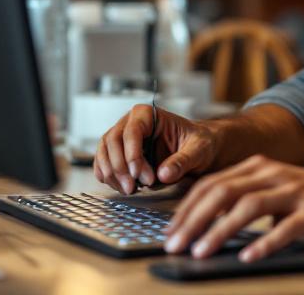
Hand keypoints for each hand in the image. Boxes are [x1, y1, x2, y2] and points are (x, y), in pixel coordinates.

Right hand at [93, 105, 218, 194]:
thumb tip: (164, 174)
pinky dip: (108, 177)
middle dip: (119, 167)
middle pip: (112, 141)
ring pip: (104, 152)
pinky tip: (121, 187)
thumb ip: (183, 160)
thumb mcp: (199, 150)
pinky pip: (104, 163)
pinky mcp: (119, 153)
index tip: (138, 174)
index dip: (131, 154)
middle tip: (132, 187)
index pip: (131, 131)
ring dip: (112, 174)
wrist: (198, 150)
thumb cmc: (199, 143)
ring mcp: (122, 137)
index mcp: (148, 114)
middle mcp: (131, 122)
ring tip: (129, 190)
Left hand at [164, 155, 303, 261]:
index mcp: (261, 168)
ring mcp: (295, 191)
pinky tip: (249, 256)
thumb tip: (209, 225)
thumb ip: (249, 200)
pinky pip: (286, 227)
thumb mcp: (278, 193)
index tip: (170, 231)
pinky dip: (264, 241)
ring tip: (201, 251)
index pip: (212, 184)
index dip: (187, 208)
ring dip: (220, 230)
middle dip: (193, 219)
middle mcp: (274, 174)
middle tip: (174, 244)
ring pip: (248, 206)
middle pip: (223, 192)